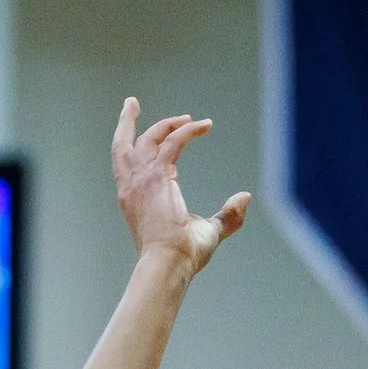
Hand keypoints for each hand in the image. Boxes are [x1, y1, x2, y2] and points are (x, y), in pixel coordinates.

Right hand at [112, 99, 248, 269]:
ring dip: (164, 123)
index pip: (131, 166)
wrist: (169, 264)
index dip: (141, 149)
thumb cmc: (183, 256)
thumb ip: (227, 216)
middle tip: (131, 104)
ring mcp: (141, 181)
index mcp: (134, 199)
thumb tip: (245, 197)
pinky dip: (188, 131)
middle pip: (122, 146)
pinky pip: (173, 142)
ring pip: (145, 138)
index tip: (160, 140)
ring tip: (186, 117)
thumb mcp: (207, 232)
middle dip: (126, 122)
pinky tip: (205, 126)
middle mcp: (132, 187)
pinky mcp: (157, 176)